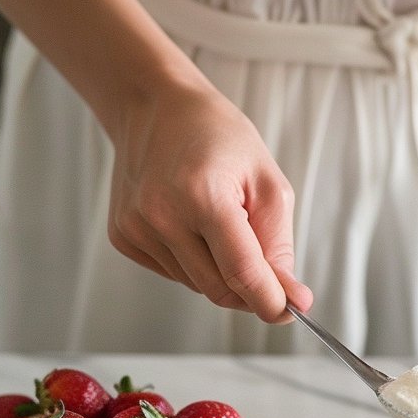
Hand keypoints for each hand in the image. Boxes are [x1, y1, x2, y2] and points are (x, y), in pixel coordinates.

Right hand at [108, 75, 311, 319]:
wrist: (156, 108)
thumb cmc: (217, 137)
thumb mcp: (268, 183)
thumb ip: (278, 247)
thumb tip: (289, 300)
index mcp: (202, 195)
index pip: (242, 273)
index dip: (272, 300)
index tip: (294, 308)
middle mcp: (161, 215)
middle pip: (219, 289)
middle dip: (250, 289)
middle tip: (268, 268)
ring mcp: (135, 228)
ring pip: (197, 286)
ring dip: (221, 271)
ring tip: (221, 223)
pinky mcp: (122, 237)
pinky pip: (173, 274)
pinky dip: (193, 262)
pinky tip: (192, 225)